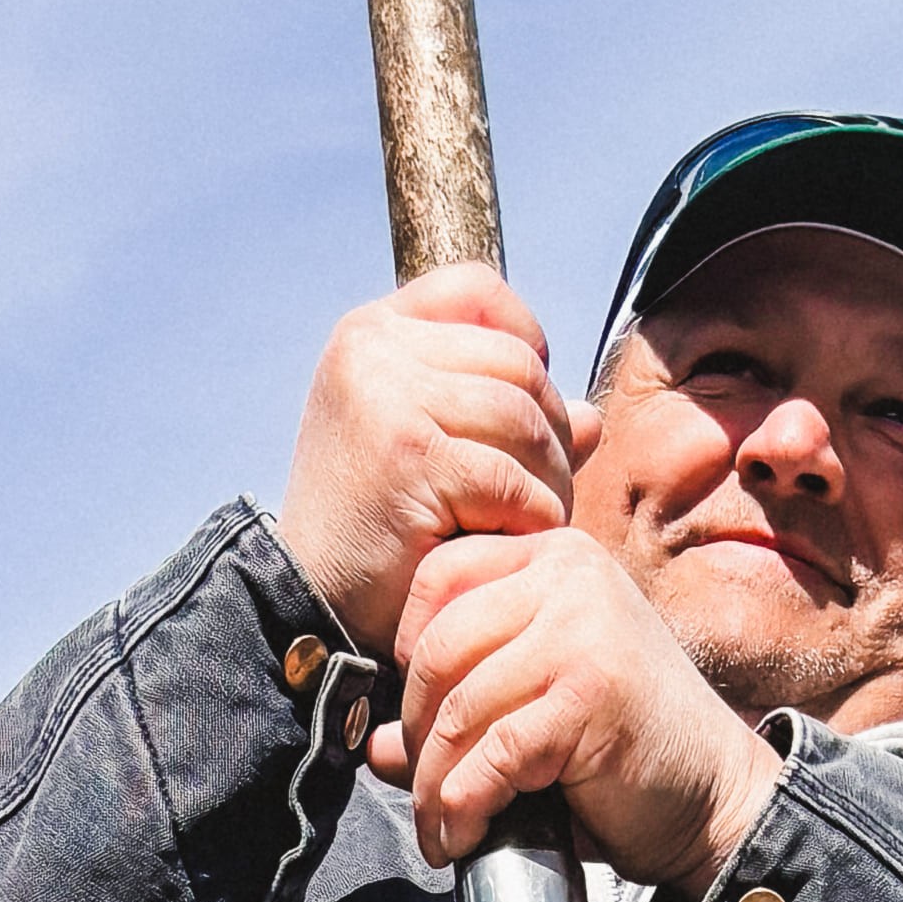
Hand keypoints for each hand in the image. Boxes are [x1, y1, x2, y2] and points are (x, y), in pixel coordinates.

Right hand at [275, 271, 571, 661]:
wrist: (310, 610)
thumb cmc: (374, 538)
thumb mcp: (435, 457)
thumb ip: (506, 423)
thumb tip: (592, 418)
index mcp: (371, 333)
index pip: (477, 291)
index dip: (525, 338)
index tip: (529, 407)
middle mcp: (373, 349)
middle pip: (518, 362)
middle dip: (551, 433)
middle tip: (542, 494)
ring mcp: (387, 396)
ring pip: (525, 419)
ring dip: (548, 482)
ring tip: (529, 524)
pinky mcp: (410, 456)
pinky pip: (512, 477)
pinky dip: (530, 518)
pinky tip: (510, 544)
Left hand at [383, 527, 787, 892]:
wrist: (718, 798)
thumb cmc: (629, 754)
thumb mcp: (537, 710)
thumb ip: (460, 711)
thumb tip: (374, 747)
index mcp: (556, 558)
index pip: (441, 575)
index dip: (406, 650)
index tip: (413, 716)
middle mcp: (569, 577)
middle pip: (438, 646)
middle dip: (414, 732)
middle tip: (425, 789)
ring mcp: (582, 630)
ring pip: (458, 707)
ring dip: (435, 785)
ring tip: (440, 830)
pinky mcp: (588, 694)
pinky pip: (493, 753)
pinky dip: (464, 806)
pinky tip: (465, 836)